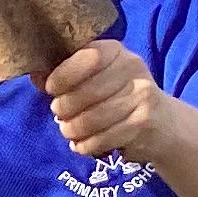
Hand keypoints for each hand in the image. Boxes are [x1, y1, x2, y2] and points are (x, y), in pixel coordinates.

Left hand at [40, 39, 168, 163]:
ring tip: (69, 131)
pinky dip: (85, 146)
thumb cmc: (116, 96)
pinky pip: (101, 139)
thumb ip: (65, 74)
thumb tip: (35, 74)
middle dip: (63, 108)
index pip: (87, 58)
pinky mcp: (143, 124)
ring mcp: (141, 96)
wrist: (162, 122)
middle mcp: (132, 69)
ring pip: (91, 119)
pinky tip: (83, 144)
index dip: (63, 76)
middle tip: (59, 115)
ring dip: (72, 130)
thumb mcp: (95, 77)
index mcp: (116, 51)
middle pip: (85, 92)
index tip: (51, 88)